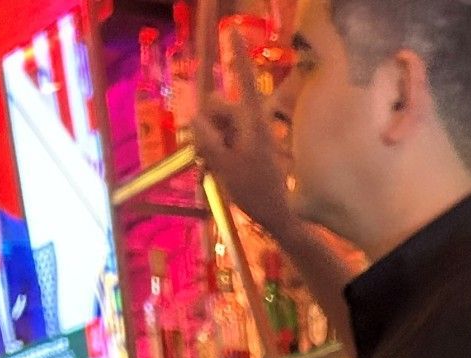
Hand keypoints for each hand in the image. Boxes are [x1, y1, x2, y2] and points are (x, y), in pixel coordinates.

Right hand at [193, 30, 293, 238]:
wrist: (277, 215)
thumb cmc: (254, 192)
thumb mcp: (224, 166)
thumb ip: (207, 139)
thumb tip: (194, 116)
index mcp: (251, 121)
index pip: (242, 79)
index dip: (237, 54)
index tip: (234, 28)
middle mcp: (250, 121)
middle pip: (216, 106)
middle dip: (206, 127)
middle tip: (207, 158)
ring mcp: (248, 132)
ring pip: (216, 123)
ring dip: (209, 142)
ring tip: (214, 168)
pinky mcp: (246, 143)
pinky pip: (223, 136)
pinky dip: (216, 149)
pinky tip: (217, 170)